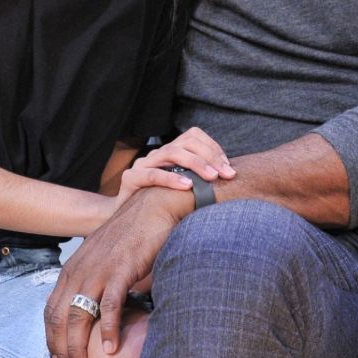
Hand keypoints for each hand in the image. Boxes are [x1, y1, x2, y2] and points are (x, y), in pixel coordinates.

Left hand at [45, 187, 191, 357]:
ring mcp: (99, 270)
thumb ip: (95, 284)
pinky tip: (110, 347)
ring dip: (78, 347)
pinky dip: (109, 329)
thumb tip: (96, 313)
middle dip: (61, 351)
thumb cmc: (130, 235)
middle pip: (60, 319)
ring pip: (79, 316)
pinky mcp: (120, 270)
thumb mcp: (102, 260)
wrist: (151, 206)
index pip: (51, 312)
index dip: (52, 341)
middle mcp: (79, 271)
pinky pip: (110, 306)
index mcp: (72, 269)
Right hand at [114, 127, 235, 206]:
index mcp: (170, 153)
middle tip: (227, 174)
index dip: (213, 148)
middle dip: (210, 156)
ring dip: (196, 163)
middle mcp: (157, 154)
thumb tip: (231, 178)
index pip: (193, 136)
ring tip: (212, 178)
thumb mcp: (183, 190)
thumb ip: (200, 181)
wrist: (126, 221)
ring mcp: (142, 164)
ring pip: (171, 152)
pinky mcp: (130, 179)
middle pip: (186, 141)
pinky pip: (153, 174)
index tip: (228, 167)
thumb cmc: (160, 205)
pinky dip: (172, 179)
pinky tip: (187, 186)